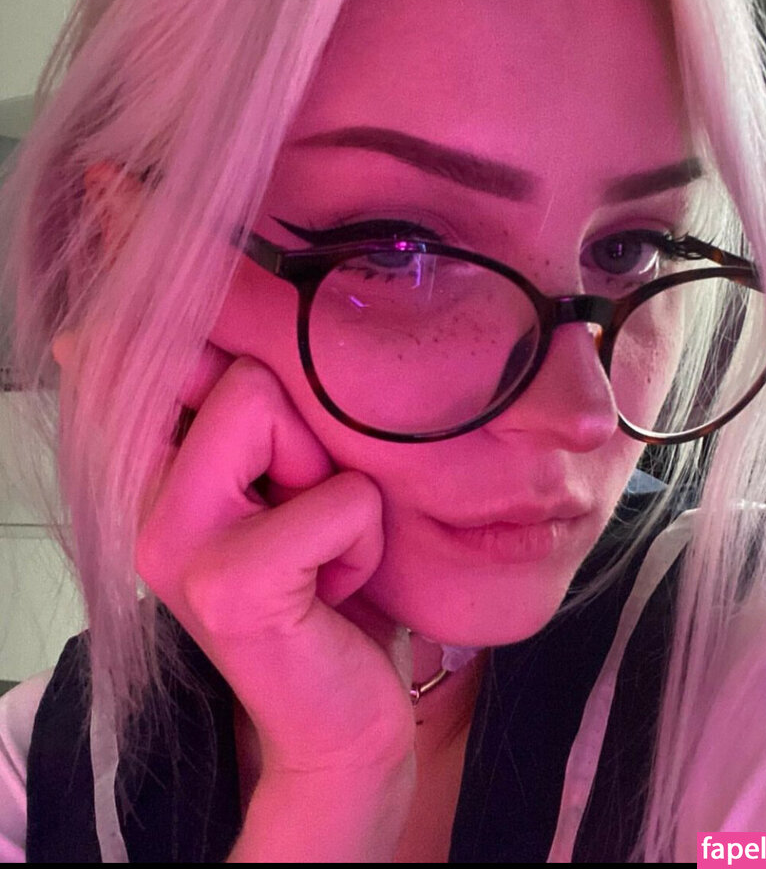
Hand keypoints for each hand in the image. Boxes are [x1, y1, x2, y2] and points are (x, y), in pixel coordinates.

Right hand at [55, 332, 416, 776]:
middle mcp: (143, 499)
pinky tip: (335, 589)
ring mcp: (175, 543)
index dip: (212, 342)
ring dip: (336, 482)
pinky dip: (362, 538)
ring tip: (320, 546)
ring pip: (269, 408)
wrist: (339, 714)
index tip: (260, 414)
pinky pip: (335, 499)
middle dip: (307, 434)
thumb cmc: (322, 581)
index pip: (147, 351)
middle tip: (306, 508)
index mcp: (149, 468)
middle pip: (242, 370)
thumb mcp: (282, 477)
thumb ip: (231, 403)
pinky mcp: (231, 587)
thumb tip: (122, 331)